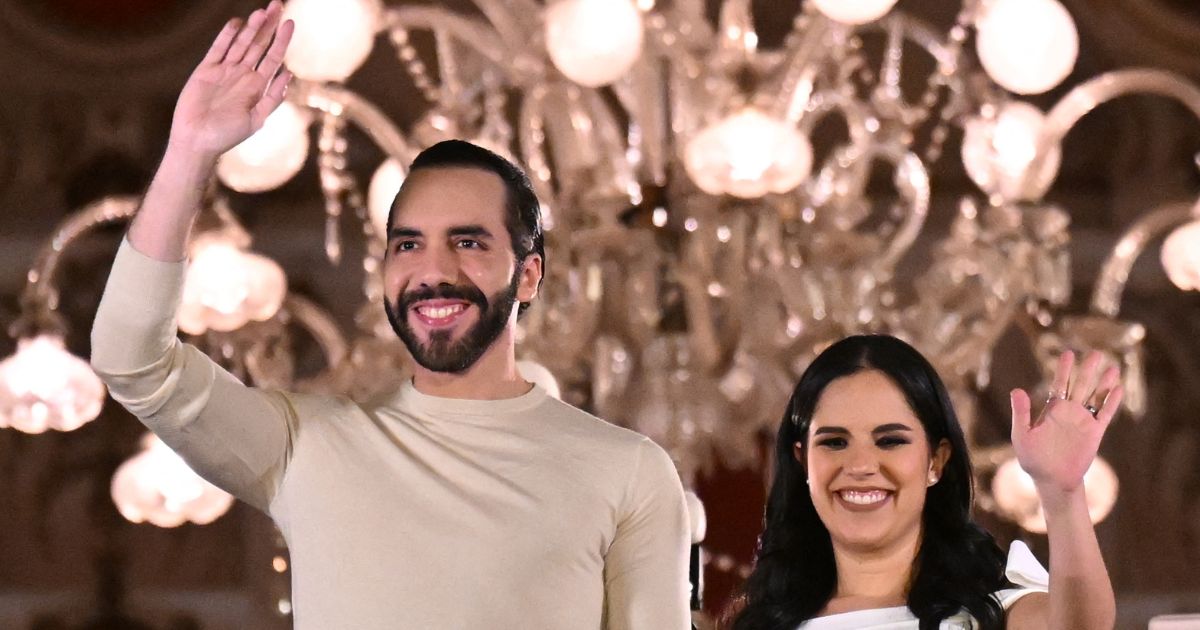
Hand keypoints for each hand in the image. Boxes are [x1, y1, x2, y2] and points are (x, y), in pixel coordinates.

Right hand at [167, 1, 294, 159]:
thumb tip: (289, 74)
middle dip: (269, 26)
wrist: (197, 141)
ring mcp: (225, 71)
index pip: (274, 57)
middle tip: (278, 5)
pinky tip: (237, 23)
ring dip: (252, 27)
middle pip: (259, 44)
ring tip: (262, 12)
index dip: (282, 40)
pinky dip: (227, 36)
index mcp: (258, 86)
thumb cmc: (228, 135)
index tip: (290, 22)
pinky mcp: (206, 70)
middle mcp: (243, 75)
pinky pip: (218, 48)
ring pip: (241, 43)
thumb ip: (273, 97)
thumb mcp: (257, 119)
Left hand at [1009, 350, 1122, 495]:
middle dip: (1087, 369)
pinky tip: (1117, 389)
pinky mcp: (1095, 433)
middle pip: (1081, 385)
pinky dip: (1111, 402)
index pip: (1059, 384)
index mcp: (1051, 409)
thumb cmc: (1033, 458)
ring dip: (1104, 383)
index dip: (1064, 369)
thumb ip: (1021, 413)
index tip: (1068, 353)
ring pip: (1096, 397)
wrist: (1051, 479)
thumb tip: (1017, 390)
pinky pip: (1105, 414)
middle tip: (1096, 352)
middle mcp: (1069, 412)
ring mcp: (1083, 421)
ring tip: (1112, 367)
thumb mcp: (1022, 435)